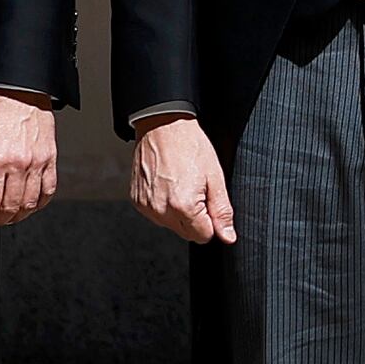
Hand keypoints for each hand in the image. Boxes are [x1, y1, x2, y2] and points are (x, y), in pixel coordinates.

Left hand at [0, 93, 60, 228]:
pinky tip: (33, 205)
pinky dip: (42, 202)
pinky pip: (50, 188)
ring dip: (20, 215)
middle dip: (0, 220)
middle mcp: (20, 164)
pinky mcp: (51, 158)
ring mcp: (39, 162)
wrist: (19, 90)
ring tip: (11, 217)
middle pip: (12, 206)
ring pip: (32, 202)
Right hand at [131, 114, 237, 245]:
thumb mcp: (215, 178)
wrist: (163, 127)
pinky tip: (169, 185)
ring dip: (180, 213)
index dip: (212, 222)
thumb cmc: (190, 147)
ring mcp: (146, 206)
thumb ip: (222, 211)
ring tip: (182, 185)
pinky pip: (156, 215)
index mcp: (183, 206)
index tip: (210, 203)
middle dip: (197, 219)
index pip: (203, 236)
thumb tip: (228, 236)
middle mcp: (161, 210)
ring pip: (171, 225)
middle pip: (187, 233)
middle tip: (197, 191)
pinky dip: (164, 205)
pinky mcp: (137, 201)